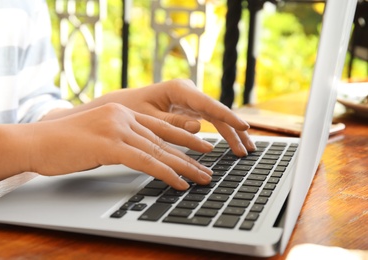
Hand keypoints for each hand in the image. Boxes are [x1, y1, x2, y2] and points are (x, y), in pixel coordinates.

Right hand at [30, 103, 213, 189]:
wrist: (35, 141)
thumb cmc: (64, 143)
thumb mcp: (98, 136)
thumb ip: (120, 139)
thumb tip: (140, 153)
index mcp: (122, 111)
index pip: (160, 125)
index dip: (184, 136)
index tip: (202, 145)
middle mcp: (123, 116)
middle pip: (165, 138)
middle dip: (191, 153)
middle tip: (210, 164)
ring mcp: (117, 128)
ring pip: (159, 150)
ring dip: (185, 167)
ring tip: (202, 178)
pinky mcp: (109, 145)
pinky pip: (145, 162)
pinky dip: (165, 174)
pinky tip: (179, 183)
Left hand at [94, 79, 256, 155]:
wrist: (123, 105)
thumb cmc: (131, 108)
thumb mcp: (148, 118)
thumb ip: (172, 123)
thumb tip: (199, 127)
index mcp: (178, 89)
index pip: (207, 104)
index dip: (227, 117)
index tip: (243, 126)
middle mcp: (188, 92)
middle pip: (217, 112)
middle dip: (234, 130)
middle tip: (248, 148)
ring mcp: (192, 100)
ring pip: (217, 117)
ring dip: (232, 134)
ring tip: (246, 150)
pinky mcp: (191, 109)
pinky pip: (211, 121)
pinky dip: (222, 133)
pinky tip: (234, 144)